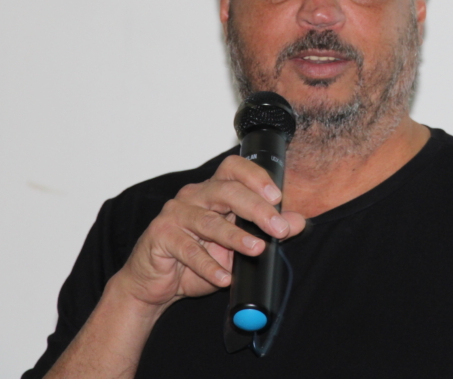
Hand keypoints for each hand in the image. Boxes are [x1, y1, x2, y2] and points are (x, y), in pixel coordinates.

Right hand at [112, 155, 306, 308]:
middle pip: (226, 191)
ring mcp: (175, 215)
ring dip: (235, 237)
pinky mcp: (161, 236)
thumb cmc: (196, 258)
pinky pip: (188, 250)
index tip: (277, 196)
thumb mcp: (236, 246)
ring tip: (256, 249)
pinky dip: (208, 266)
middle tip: (278, 229)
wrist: (155, 283)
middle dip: (256, 209)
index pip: (234, 170)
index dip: (255, 177)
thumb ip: (265, 231)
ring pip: (209, 222)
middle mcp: (193, 196)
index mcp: (213, 191)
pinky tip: (224, 277)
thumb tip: (296, 222)